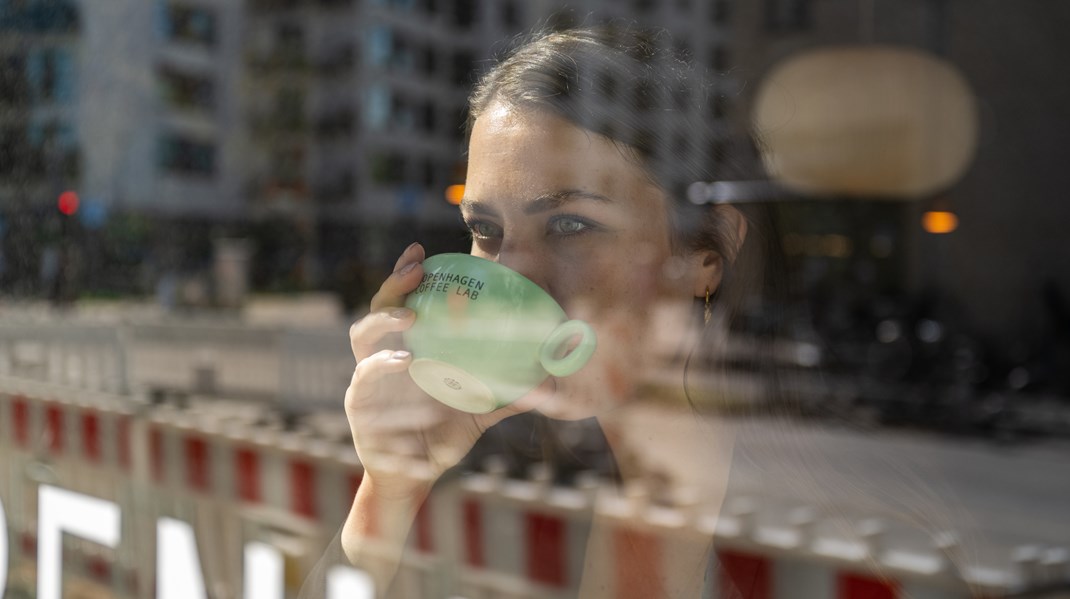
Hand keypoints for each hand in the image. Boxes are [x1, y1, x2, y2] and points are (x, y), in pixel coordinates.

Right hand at [344, 242, 524, 495]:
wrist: (414, 477)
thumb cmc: (442, 437)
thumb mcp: (479, 411)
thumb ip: (509, 394)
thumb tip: (551, 381)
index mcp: (410, 347)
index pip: (405, 301)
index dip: (408, 274)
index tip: (421, 251)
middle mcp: (384, 354)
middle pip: (379, 307)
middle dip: (394, 283)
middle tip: (415, 269)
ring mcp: (367, 376)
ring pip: (362, 335)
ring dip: (383, 320)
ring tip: (408, 314)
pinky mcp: (358, 402)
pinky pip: (365, 376)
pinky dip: (382, 365)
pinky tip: (404, 359)